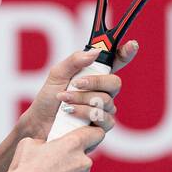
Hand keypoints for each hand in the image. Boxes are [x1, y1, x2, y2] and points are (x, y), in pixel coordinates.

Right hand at [6, 126, 104, 171]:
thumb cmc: (22, 169)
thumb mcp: (29, 144)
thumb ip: (45, 142)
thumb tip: (48, 147)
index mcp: (72, 144)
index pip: (96, 133)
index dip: (92, 135)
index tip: (87, 139)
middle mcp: (83, 162)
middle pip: (83, 159)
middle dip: (71, 163)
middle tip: (52, 169)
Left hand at [20, 40, 139, 143]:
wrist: (39, 123)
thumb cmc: (49, 99)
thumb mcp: (57, 74)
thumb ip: (74, 61)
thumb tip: (95, 52)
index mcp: (95, 74)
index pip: (116, 62)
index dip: (126, 52)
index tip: (132, 45)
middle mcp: (103, 92)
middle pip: (115, 83)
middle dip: (95, 82)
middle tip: (76, 83)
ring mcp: (104, 110)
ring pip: (106, 101)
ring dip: (82, 99)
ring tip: (64, 100)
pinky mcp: (101, 127)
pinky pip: (103, 118)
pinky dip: (84, 112)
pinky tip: (70, 112)